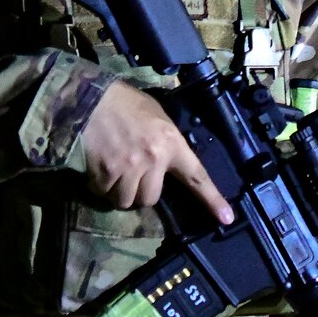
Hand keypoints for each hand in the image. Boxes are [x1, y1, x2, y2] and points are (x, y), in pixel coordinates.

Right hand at [79, 80, 233, 224]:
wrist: (90, 97)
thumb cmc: (126, 103)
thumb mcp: (157, 116)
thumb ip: (167, 140)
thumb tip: (169, 163)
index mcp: (171, 143)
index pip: (196, 176)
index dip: (212, 199)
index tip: (226, 219)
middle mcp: (153, 159)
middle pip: (150, 199)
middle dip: (140, 193)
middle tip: (131, 177)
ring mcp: (128, 167)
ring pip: (125, 201)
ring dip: (118, 193)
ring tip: (113, 174)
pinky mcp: (104, 172)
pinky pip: (103, 194)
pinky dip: (99, 186)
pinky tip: (98, 169)